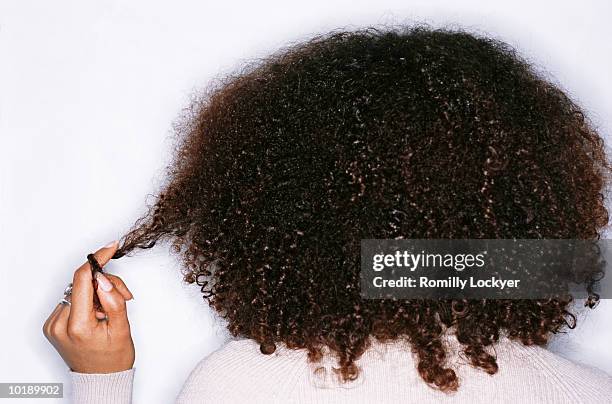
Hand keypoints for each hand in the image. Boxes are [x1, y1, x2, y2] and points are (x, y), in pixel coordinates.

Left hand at [43, 241, 134, 372]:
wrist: (100, 379)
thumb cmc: (113, 358)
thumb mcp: (123, 329)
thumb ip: (114, 301)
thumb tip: (104, 279)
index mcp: (77, 325)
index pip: (82, 279)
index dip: (98, 260)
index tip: (111, 248)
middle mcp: (59, 323)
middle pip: (83, 283)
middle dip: (106, 283)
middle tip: (124, 296)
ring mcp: (53, 323)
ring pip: (79, 289)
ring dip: (98, 292)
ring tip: (112, 309)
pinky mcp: (53, 323)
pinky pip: (73, 298)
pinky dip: (89, 299)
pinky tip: (99, 312)